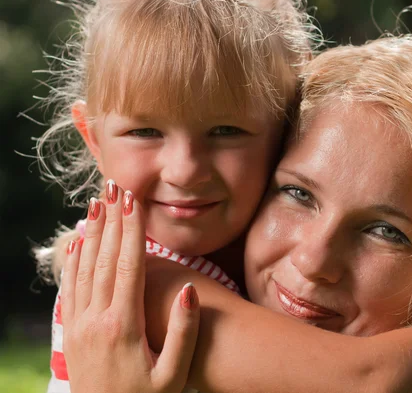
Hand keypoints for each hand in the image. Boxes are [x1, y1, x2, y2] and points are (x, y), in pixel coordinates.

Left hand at [60, 181, 200, 392]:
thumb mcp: (174, 376)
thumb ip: (185, 334)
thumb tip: (190, 291)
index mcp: (124, 326)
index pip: (128, 267)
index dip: (131, 232)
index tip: (134, 202)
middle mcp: (96, 319)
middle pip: (103, 259)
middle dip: (111, 221)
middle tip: (115, 188)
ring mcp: (79, 325)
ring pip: (83, 268)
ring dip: (91, 233)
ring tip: (97, 204)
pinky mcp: (71, 331)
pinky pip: (69, 287)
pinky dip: (73, 260)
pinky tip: (77, 242)